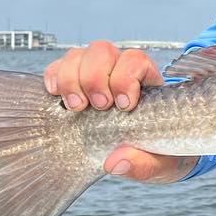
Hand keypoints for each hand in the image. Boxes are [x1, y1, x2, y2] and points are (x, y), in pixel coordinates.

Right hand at [44, 41, 196, 182]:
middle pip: (103, 50)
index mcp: (147, 82)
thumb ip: (145, 164)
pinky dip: (53, 77)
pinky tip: (56, 97)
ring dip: (72, 78)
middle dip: (95, 77)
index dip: (126, 77)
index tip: (124, 106)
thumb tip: (115, 162)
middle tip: (99, 106)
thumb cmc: (157, 151)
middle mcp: (120, 70)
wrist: (146, 152)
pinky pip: (58, 67)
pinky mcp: (73, 82)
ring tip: (76, 107)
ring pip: (79, 55)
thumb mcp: (161, 164)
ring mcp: (95, 73)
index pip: (136, 60)